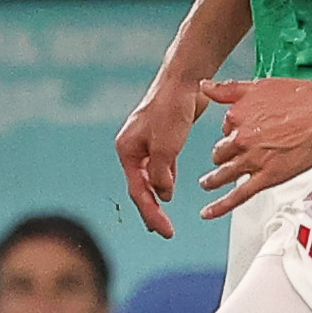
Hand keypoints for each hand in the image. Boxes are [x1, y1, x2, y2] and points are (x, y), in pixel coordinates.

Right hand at [115, 70, 212, 237]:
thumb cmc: (171, 107)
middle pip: (141, 187)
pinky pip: (160, 168)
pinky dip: (164, 181)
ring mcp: (147, 145)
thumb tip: (162, 194)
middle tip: (165, 232)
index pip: (138, 190)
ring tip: (162, 220)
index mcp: (127, 150)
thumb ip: (161, 173)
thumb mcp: (165, 145)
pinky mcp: (162, 140)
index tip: (164, 231)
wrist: (184, 81)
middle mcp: (134, 148)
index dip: (151, 213)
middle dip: (151, 211)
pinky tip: (168, 192)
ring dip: (156, 198)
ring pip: (150, 178)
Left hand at [200, 72, 311, 216]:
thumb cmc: (301, 98)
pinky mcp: (267, 177)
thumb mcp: (259, 85)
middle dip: (224, 154)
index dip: (234, 129)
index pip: (226, 127)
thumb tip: (204, 85)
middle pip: (221, 152)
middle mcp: (241, 138)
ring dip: (212, 180)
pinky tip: (208, 212)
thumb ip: (228, 90)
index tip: (241, 131)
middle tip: (226, 157)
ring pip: (224, 174)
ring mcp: (253, 160)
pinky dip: (220, 206)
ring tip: (207, 184)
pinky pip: (238, 195)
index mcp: (237, 115)